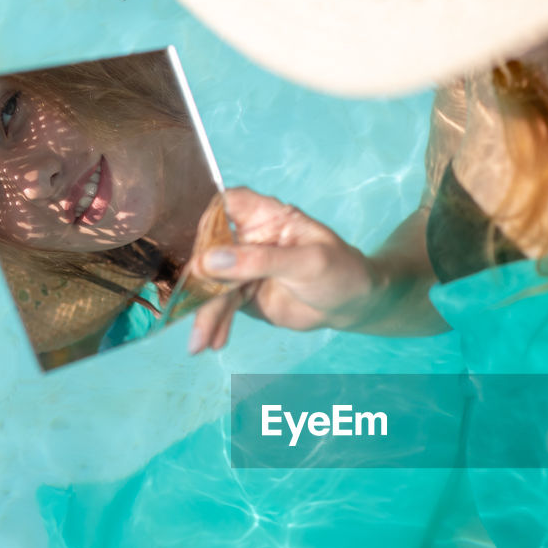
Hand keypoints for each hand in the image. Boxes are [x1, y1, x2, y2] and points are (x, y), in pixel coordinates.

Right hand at [183, 187, 380, 351]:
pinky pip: (222, 306)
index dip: (209, 223)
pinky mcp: (243, 294)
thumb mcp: (307, 263)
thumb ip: (261, 260)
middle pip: (211, 250)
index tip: (200, 251)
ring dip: (205, 313)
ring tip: (200, 342)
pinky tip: (213, 342)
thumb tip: (211, 261)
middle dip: (200, 282)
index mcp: (267, 216)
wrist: (351, 304)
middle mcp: (248, 238)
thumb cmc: (340, 271)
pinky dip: (217, 324)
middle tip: (196, 308)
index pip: (227, 205)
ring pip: (213, 285)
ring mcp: (243, 267)